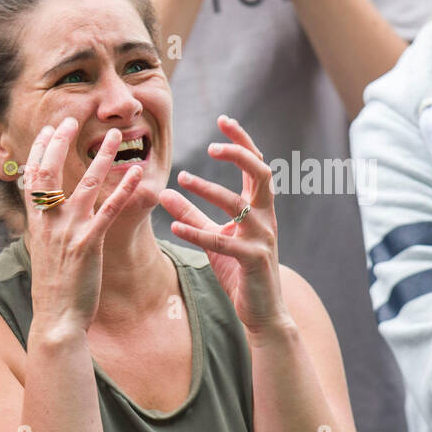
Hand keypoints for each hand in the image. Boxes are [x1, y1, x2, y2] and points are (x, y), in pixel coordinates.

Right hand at [24, 118, 143, 334]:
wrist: (56, 320)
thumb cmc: (53, 290)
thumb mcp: (44, 255)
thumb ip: (47, 231)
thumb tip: (48, 217)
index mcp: (36, 224)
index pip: (32, 178)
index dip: (38, 151)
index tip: (46, 130)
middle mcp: (48, 223)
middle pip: (50, 172)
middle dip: (59, 142)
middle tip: (70, 119)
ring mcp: (67, 233)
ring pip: (85, 185)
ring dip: (102, 157)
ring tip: (115, 136)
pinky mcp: (88, 245)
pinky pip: (109, 210)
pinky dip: (125, 189)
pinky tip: (138, 173)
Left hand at [159, 115, 291, 336]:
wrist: (262, 311)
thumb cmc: (239, 271)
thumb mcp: (214, 237)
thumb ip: (192, 213)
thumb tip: (165, 191)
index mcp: (260, 208)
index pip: (256, 164)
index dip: (242, 141)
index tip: (223, 120)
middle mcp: (266, 217)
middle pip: (261, 173)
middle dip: (239, 154)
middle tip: (211, 146)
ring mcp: (263, 238)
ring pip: (240, 205)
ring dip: (209, 190)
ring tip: (181, 181)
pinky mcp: (254, 260)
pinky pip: (224, 242)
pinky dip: (198, 232)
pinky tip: (174, 226)